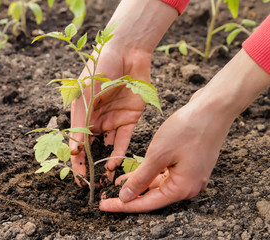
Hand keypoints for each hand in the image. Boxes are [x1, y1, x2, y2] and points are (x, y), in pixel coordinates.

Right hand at [70, 47, 151, 185]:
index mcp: (82, 111)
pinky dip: (119, 152)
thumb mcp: (86, 93)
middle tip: (87, 184)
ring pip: (107, 146)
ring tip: (102, 178)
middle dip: (88, 164)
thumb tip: (74, 148)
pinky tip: (114, 164)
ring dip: (104, 161)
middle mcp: (97, 118)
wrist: (128, 51)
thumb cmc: (100, 67)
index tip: (75, 174)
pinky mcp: (130, 119)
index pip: (77, 139)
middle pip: (91, 146)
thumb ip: (81, 121)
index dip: (75, 158)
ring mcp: (114, 119)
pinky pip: (124, 140)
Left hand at [99, 49, 269, 211]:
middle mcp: (188, 186)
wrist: (213, 109)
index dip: (124, 206)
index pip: (147, 204)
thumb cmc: (187, 130)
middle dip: (130, 196)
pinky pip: (164, 173)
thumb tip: (126, 197)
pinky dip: (149, 173)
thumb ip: (141, 178)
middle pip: (153, 196)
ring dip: (138, 183)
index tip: (105, 206)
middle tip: (107, 197)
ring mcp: (190, 174)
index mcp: (182, 188)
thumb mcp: (158, 155)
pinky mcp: (189, 163)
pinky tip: (134, 171)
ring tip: (116, 183)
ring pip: (158, 184)